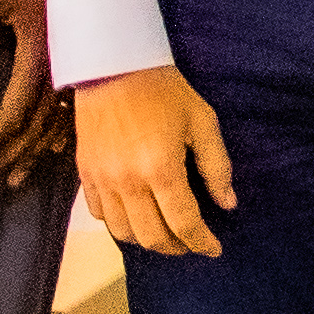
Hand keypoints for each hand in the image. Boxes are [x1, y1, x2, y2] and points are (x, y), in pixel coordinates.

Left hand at [0, 0, 67, 189]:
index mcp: (36, 56)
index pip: (13, 114)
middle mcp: (61, 69)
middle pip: (34, 128)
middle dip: (8, 158)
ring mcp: (76, 66)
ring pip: (57, 124)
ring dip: (33, 153)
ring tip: (15, 178)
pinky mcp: (82, 58)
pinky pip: (75, 108)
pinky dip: (60, 133)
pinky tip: (51, 149)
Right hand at [76, 64, 232, 259]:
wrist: (113, 64)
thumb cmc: (164, 89)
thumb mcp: (202, 121)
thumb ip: (216, 166)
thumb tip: (228, 203)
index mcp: (161, 169)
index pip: (184, 224)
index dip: (202, 242)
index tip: (214, 249)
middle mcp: (128, 182)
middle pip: (152, 237)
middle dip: (176, 247)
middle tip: (191, 243)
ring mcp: (102, 179)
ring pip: (122, 232)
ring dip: (146, 240)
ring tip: (165, 234)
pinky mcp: (85, 172)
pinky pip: (98, 213)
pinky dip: (118, 224)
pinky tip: (134, 216)